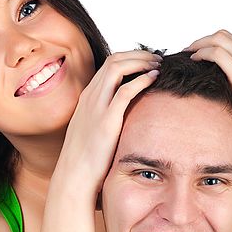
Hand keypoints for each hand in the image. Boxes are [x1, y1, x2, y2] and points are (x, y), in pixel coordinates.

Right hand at [55, 50, 160, 193]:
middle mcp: (90, 97)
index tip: (147, 61)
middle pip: (114, 60)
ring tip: (158, 64)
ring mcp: (97, 107)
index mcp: (87, 98)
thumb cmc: (86, 160)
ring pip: (117, 67)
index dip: (130, 58)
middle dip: (138, 54)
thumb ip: (105, 119)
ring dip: (140, 61)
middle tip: (157, 58)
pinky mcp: (106, 120)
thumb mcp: (93, 132)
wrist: (74, 176)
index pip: (108, 65)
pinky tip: (154, 78)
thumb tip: (124, 118)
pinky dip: (141, 79)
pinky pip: (124, 90)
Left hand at [185, 30, 231, 158]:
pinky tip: (194, 60)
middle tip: (187, 50)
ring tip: (187, 53)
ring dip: (199, 44)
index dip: (212, 44)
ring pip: (221, 39)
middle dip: (202, 40)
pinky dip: (203, 53)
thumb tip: (221, 90)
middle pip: (225, 36)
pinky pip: (219, 54)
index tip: (196, 53)